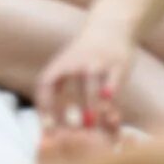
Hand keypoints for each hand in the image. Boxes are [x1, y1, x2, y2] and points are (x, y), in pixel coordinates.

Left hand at [36, 20, 133, 138]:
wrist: (111, 27)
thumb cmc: (84, 58)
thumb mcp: (65, 68)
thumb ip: (56, 93)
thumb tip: (46, 131)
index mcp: (60, 65)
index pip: (45, 84)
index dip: (44, 106)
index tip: (47, 128)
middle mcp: (77, 62)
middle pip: (69, 88)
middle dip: (69, 112)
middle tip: (67, 136)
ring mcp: (98, 62)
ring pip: (93, 87)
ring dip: (91, 107)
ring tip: (89, 127)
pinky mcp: (118, 64)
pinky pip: (114, 83)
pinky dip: (112, 98)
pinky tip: (112, 114)